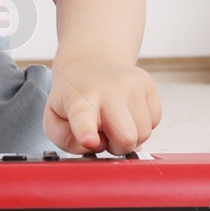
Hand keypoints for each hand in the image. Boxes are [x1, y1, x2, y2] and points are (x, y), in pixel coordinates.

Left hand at [43, 59, 160, 153]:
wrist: (89, 63)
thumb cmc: (73, 97)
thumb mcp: (54, 119)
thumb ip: (66, 141)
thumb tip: (94, 147)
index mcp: (79, 99)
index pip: (83, 117)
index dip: (86, 131)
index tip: (89, 140)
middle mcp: (108, 89)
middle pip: (125, 137)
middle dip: (117, 146)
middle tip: (104, 134)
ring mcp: (131, 84)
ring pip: (144, 133)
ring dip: (130, 136)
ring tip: (115, 122)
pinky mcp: (148, 84)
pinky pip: (155, 122)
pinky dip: (142, 124)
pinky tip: (127, 113)